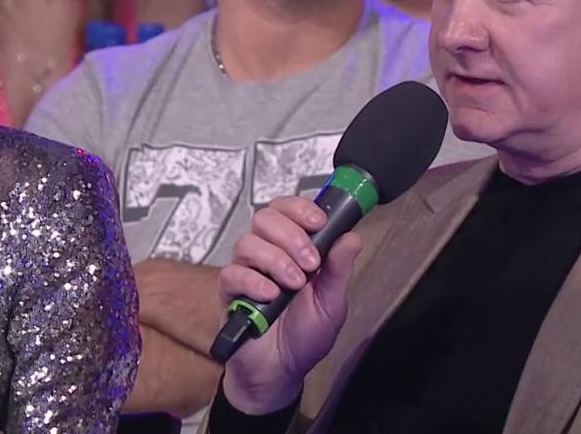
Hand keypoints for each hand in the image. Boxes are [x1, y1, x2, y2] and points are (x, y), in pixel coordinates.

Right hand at [216, 196, 361, 414]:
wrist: (281, 371)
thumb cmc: (304, 336)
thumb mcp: (332, 303)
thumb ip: (339, 270)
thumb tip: (350, 237)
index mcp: (294, 249)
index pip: (289, 209)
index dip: (300, 208)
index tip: (317, 223)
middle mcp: (268, 254)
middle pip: (266, 218)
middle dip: (291, 236)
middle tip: (310, 262)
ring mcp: (247, 271)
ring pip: (248, 242)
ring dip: (276, 260)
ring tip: (293, 285)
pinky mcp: (230, 292)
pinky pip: (232, 273)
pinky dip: (254, 281)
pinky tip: (271, 296)